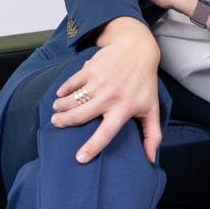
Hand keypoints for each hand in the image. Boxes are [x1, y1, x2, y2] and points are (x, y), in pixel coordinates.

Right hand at [51, 17, 161, 163]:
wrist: (138, 48)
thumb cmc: (145, 82)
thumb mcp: (152, 108)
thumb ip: (152, 135)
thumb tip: (150, 159)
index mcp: (124, 109)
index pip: (106, 133)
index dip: (92, 147)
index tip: (79, 158)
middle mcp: (109, 97)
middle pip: (80, 115)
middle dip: (64, 122)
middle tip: (57, 124)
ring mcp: (98, 82)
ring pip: (72, 99)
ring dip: (61, 106)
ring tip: (57, 110)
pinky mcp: (91, 69)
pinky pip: (72, 82)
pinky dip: (63, 89)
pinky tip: (61, 94)